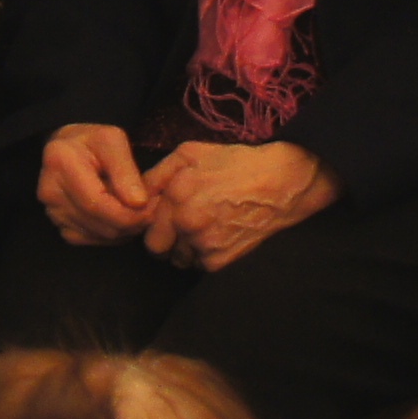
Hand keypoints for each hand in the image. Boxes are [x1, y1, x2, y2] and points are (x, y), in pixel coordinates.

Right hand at [35, 122, 154, 246]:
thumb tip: (138, 203)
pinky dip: (111, 234)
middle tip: (152, 211)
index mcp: (60, 163)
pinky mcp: (59, 224)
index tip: (151, 208)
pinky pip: (91, 239)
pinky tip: (121, 217)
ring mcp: (52, 211)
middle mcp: (50, 191)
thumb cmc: (92, 141)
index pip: (96, 203)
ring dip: (124, 229)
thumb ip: (126, 170)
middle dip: (131, 223)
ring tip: (138, 211)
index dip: (128, 213)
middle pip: (98, 223)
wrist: (68, 148)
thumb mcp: (113, 140)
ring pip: (98, 235)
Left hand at [140, 141, 333, 272]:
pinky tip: (219, 234)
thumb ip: (157, 174)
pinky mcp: (219, 261)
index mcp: (176, 193)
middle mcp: (187, 220)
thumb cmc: (234, 163)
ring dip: (184, 247)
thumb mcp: (191, 153)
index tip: (163, 214)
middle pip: (154, 247)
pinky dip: (204, 255)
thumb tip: (136, 194)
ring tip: (205, 226)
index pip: (144, 221)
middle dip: (163, 238)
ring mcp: (203, 243)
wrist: (280, 183)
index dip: (152, 218)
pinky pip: (198, 265)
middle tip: (180, 225)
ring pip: (177, 258)